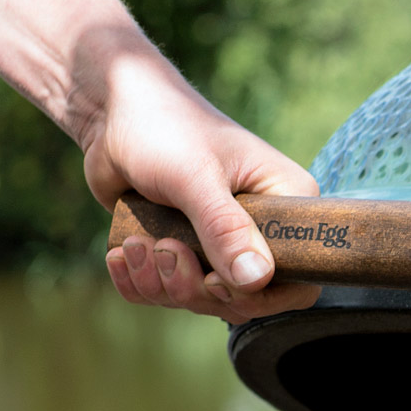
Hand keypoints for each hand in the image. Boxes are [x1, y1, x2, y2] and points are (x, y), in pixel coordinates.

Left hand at [87, 43, 321, 322]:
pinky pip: (166, 294)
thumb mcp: (195, 176)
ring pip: (203, 301)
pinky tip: (121, 253)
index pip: (300, 279)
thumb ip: (225, 229)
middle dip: (195, 289)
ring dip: (160, 284)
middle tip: (163, 248)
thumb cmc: (163, 125)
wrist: (111, 109)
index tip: (214, 281)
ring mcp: (221, 245)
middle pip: (246, 299)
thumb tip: (256, 281)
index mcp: (287, 205)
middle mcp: (262, 231)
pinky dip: (139, 283)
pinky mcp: (183, 252)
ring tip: (134, 244)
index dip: (259, 295)